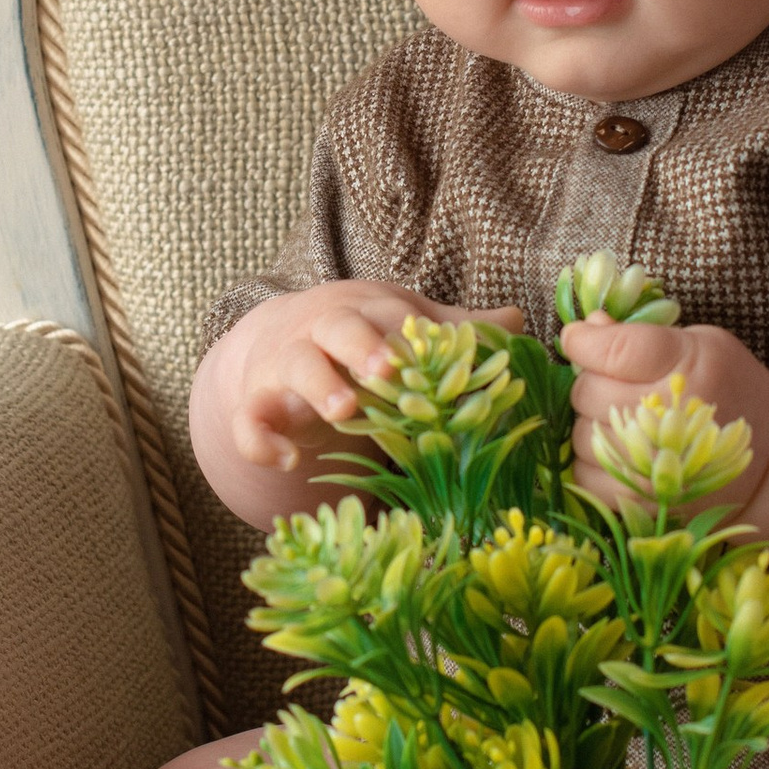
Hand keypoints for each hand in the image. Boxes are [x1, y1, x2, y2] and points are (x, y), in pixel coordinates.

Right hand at [221, 280, 521, 474]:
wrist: (280, 338)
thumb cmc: (360, 334)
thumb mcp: (404, 326)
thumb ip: (456, 329)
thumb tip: (519, 322)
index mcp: (366, 310)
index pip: (391, 317)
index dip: (412, 337)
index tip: (435, 357)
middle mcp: (323, 330)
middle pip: (339, 328)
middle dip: (362, 346)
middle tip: (388, 370)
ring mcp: (286, 365)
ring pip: (296, 366)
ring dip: (318, 385)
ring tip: (343, 409)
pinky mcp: (256, 402)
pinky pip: (248, 421)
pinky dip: (262, 440)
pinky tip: (288, 458)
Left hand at [562, 314, 768, 511]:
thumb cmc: (730, 388)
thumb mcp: (700, 344)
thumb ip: (640, 333)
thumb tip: (588, 324)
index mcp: (685, 366)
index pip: (611, 349)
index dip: (583, 340)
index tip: (579, 338)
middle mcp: (666, 416)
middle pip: (587, 390)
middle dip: (594, 381)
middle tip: (620, 384)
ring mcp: (650, 464)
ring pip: (580, 432)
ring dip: (592, 422)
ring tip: (628, 420)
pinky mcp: (638, 499)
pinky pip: (583, 472)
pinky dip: (594, 459)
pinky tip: (621, 449)